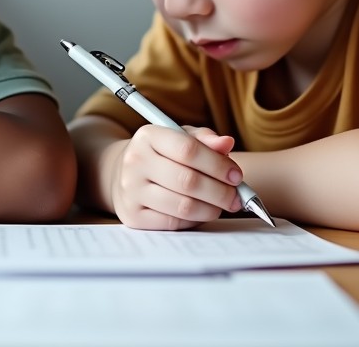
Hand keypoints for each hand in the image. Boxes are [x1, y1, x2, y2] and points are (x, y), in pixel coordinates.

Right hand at [109, 124, 242, 229]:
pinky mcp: (132, 215)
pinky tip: (200, 213)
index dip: (218, 165)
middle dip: (221, 192)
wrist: (122, 173)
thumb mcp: (179, 138)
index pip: (189, 150)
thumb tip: (227, 143)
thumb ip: (204, 139)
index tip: (237, 176)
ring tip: (221, 206)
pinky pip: (173, 223)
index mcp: (148, 136)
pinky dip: (194, 221)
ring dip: (211, 209)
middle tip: (236, 197)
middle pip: (188, 181)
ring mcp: (131, 190)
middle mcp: (135, 161)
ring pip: (183, 206)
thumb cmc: (160, 154)